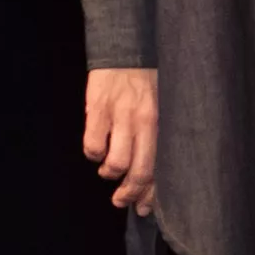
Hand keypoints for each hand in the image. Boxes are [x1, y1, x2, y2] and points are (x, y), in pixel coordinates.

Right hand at [83, 67, 157, 212]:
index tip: (144, 207)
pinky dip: (93, 154)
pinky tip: (96, 150)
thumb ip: (157, 136)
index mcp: (162, 123)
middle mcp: (144, 122)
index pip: (159, 167)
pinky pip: (92, 146)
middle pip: (139, 172)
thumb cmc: (147, 80)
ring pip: (116, 163)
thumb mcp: (161, 106)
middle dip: (130, 194)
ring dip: (110, 173)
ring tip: (108, 170)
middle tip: (122, 200)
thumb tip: (152, 173)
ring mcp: (120, 116)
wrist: (127, 48)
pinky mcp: (98, 109)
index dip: (150, 193)